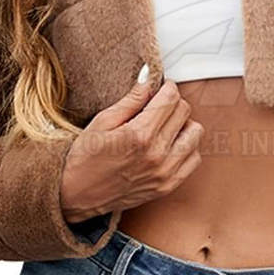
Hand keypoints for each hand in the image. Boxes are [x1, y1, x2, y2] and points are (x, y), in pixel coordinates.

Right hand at [58, 72, 203, 222]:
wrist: (77, 196)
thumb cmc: (85, 157)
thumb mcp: (102, 121)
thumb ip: (130, 100)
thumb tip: (148, 78)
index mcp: (139, 134)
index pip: (171, 98)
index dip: (166, 88)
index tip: (160, 89)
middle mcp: (157, 154)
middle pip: (185, 112)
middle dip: (173, 103)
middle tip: (158, 106)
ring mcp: (165, 172)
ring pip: (195, 133)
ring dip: (183, 125)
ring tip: (165, 127)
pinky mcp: (168, 186)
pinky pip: (194, 159)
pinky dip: (186, 148)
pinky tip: (170, 146)